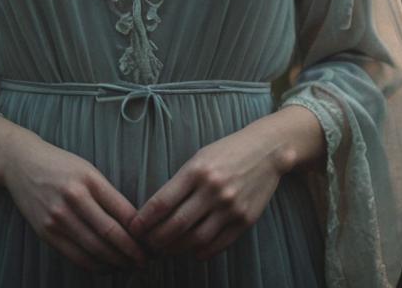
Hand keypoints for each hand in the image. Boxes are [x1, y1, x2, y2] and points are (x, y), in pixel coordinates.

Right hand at [0, 131, 148, 273]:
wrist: (21, 163)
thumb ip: (107, 193)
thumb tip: (133, 223)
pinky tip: (107, 267)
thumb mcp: (87, 169)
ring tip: (130, 266)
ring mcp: (58, 217)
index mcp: (89, 179)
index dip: (140, 232)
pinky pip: (76, 256)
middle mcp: (73, 198)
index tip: (151, 241)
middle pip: (110, 234)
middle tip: (146, 260)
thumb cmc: (60, 165)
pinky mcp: (46, 232)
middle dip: (132, 252)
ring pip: (94, 249)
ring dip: (116, 263)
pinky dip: (95, 266)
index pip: (122, 211)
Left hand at [129, 106, 324, 261]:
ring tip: (166, 249)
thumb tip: (158, 210)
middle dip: (157, 239)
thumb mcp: (200, 157)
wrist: (266, 151)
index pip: (162, 202)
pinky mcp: (245, 220)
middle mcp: (213, 189)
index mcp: (197, 170)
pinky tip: (192, 249)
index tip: (134, 228)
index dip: (145, 219)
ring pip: (195, 239)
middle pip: (176, 225)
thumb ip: (181, 182)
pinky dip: (201, 251)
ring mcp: (230, 207)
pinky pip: (217, 244)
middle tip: (147, 244)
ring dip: (176, 248)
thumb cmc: (227, 151)